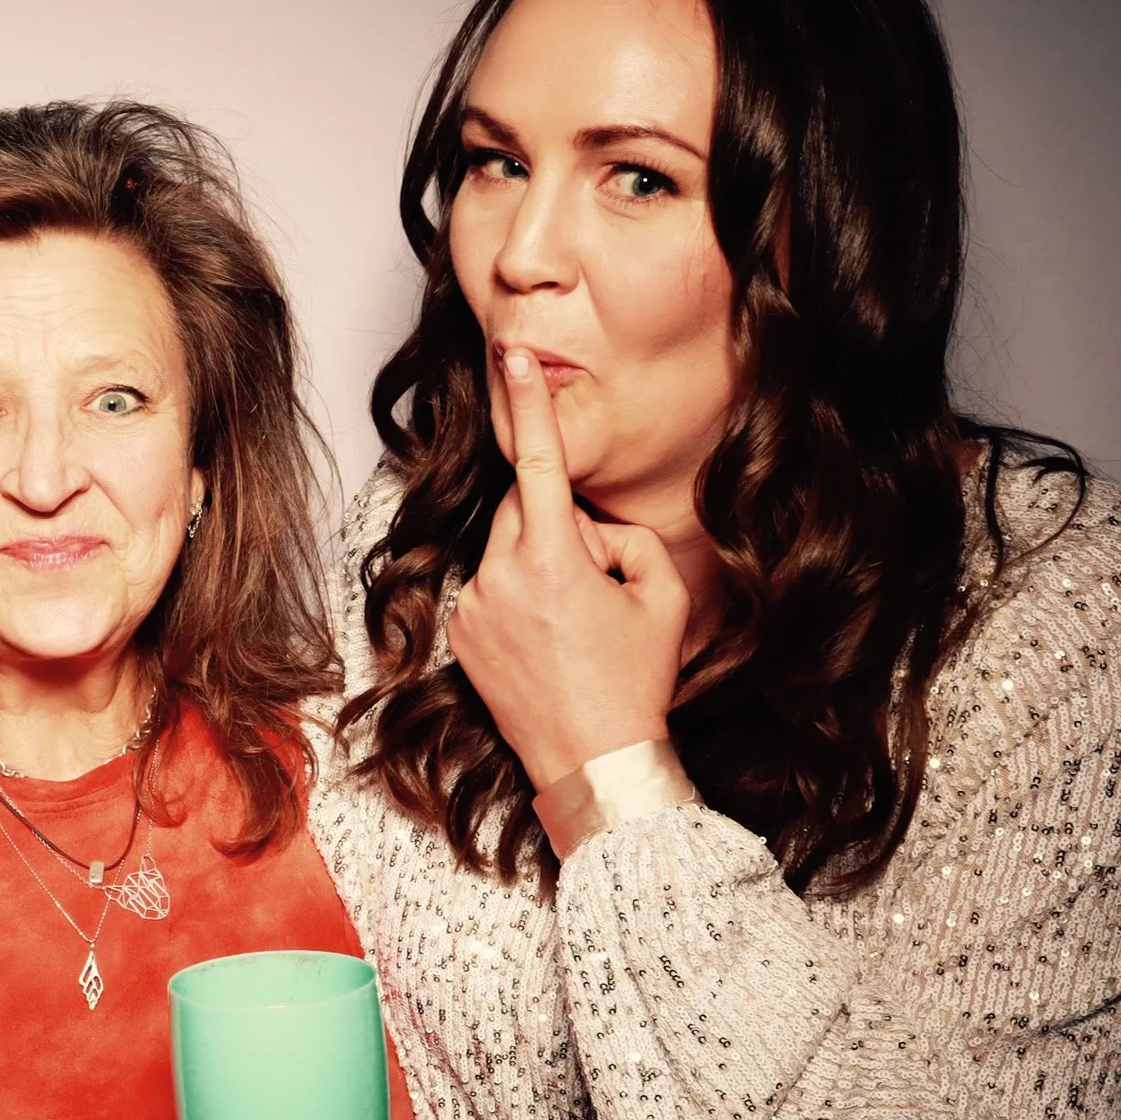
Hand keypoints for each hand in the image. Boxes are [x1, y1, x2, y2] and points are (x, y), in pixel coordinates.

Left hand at [449, 349, 692, 789]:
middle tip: (598, 584)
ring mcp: (473, 609)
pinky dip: (519, 598)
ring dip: (541, 564)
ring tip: (572, 625)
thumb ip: (627, 536)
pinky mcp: (460, 635)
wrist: (592, 762)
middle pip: (527, 510)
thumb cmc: (633, 683)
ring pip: (509, 550)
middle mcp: (499, 578)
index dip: (529, 405)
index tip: (509, 357)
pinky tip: (547, 643)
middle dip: (562, 526)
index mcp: (551, 562)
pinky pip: (492, 587)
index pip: (539, 464)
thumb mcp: (660, 597)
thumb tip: (590, 526)